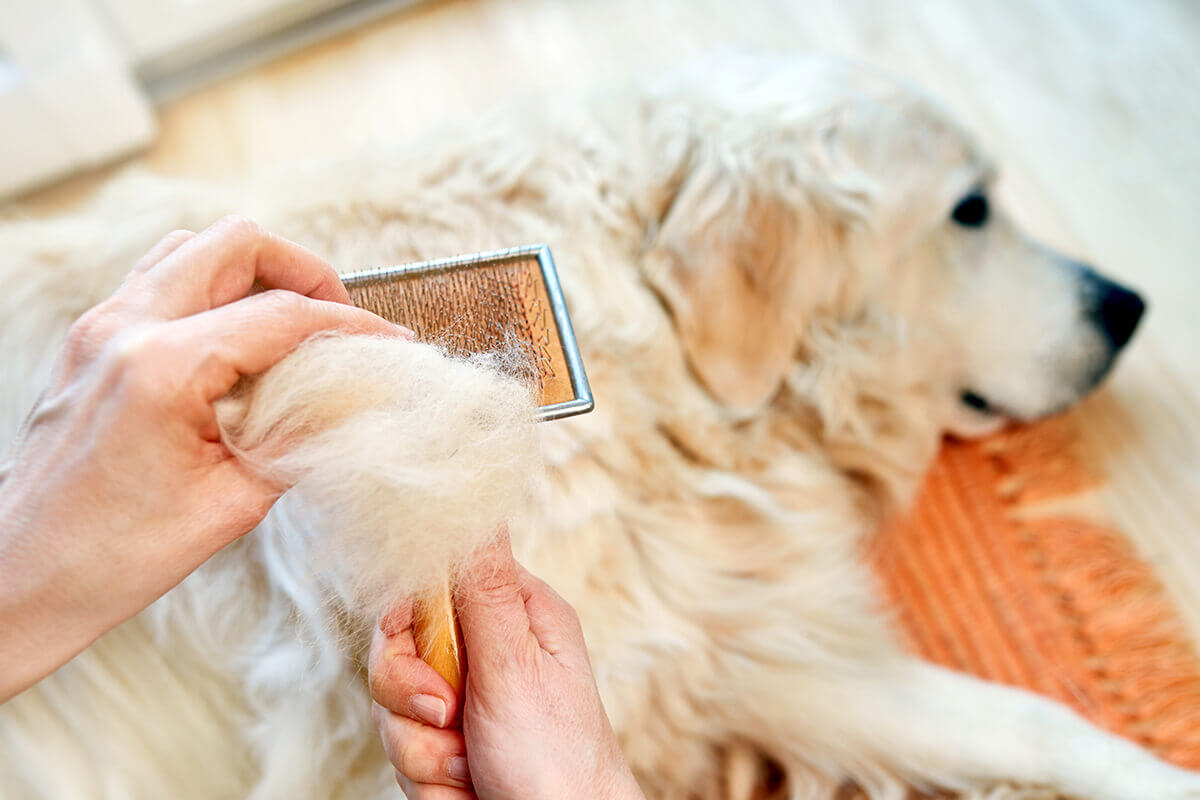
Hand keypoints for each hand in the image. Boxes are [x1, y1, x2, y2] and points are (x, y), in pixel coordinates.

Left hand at [0, 216, 408, 700]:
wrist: (20, 579)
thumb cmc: (112, 558)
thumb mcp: (231, 504)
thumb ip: (298, 440)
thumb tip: (351, 405)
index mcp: (162, 368)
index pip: (282, 316)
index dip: (352, 328)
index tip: (391, 346)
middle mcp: (125, 329)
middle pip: (237, 245)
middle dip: (303, 272)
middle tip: (336, 324)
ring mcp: (99, 328)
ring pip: (193, 249)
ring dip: (253, 274)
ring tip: (290, 327)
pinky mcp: (89, 341)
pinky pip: (160, 281)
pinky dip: (211, 292)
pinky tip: (236, 345)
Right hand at [369, 531, 643, 799]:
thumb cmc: (558, 760)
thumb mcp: (515, 666)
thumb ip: (482, 588)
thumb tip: (474, 496)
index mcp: (513, 614)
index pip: (429, 581)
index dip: (406, 619)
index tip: (419, 653)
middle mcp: (488, 651)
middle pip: (398, 647)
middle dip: (409, 698)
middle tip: (448, 719)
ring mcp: (466, 702)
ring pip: (392, 707)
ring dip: (422, 751)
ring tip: (469, 767)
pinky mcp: (447, 747)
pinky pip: (403, 752)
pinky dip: (429, 781)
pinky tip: (466, 789)